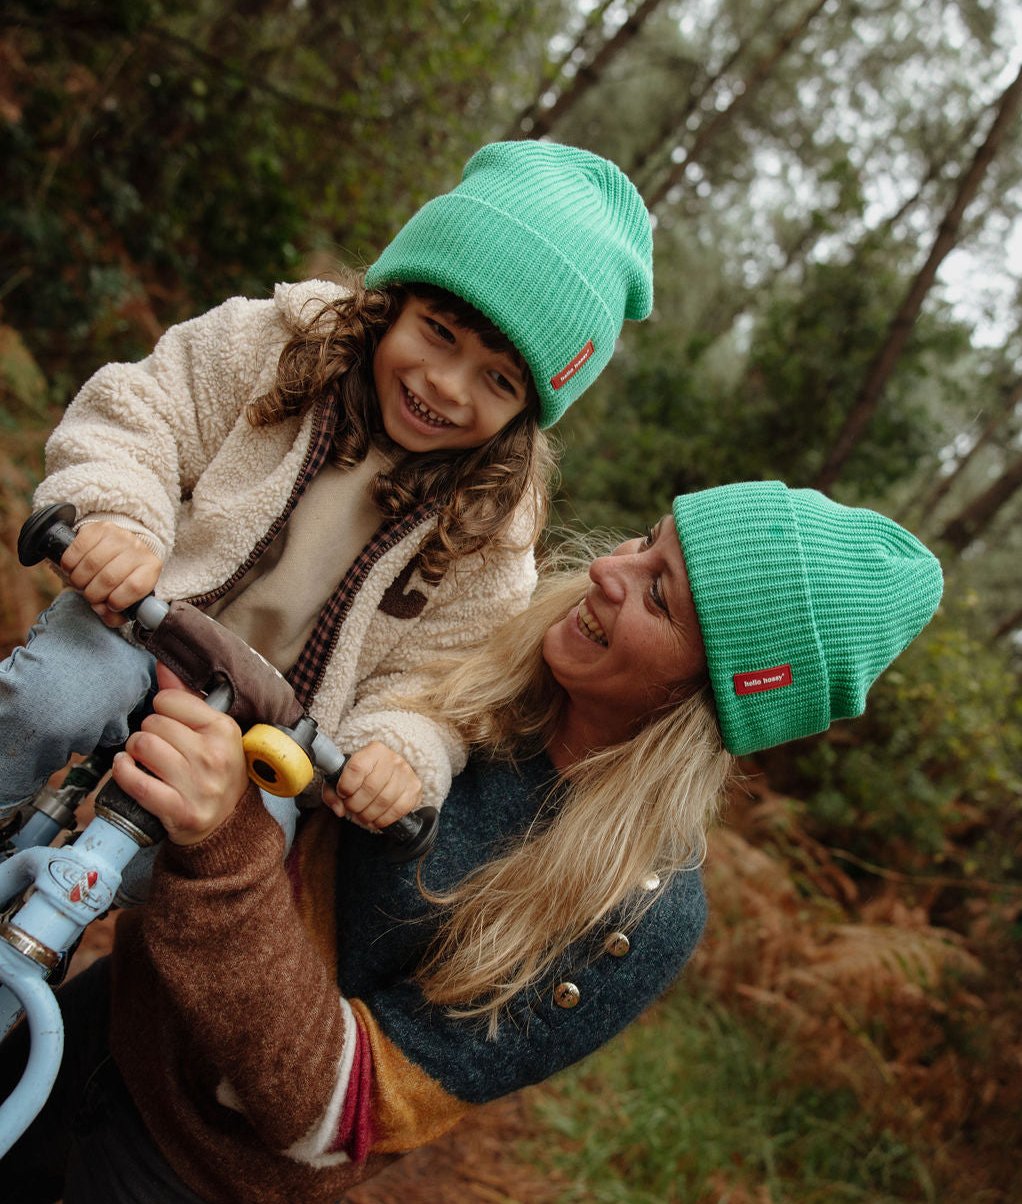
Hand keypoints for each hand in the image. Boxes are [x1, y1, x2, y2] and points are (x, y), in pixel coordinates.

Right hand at [60, 521, 161, 625]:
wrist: (120, 545)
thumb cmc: (122, 576)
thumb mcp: (127, 595)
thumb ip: (117, 613)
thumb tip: (106, 616)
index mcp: (150, 567)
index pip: (135, 587)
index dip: (118, 602)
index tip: (110, 605)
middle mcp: (137, 548)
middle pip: (109, 578)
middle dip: (93, 594)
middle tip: (90, 595)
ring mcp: (118, 535)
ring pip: (91, 565)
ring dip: (79, 581)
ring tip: (81, 583)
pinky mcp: (97, 528)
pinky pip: (76, 550)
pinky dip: (69, 565)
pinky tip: (73, 569)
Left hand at [112, 663, 248, 844]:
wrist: (227, 824)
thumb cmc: (216, 771)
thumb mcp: (213, 732)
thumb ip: (187, 697)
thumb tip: (162, 664)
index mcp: (224, 730)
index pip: (171, 699)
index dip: (163, 709)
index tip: (170, 722)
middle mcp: (213, 756)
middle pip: (153, 724)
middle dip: (147, 732)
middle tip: (156, 744)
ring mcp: (197, 785)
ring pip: (143, 747)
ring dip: (135, 751)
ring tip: (143, 757)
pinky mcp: (178, 810)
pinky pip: (136, 782)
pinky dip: (123, 772)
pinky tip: (127, 768)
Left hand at [322, 741, 422, 829]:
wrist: (391, 772)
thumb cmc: (365, 775)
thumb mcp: (344, 776)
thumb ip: (332, 792)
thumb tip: (339, 809)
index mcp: (373, 751)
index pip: (357, 767)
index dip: (346, 785)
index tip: (343, 793)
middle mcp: (392, 759)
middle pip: (371, 788)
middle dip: (356, 804)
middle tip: (351, 808)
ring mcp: (406, 774)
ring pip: (384, 801)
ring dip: (368, 814)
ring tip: (362, 815)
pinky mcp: (415, 789)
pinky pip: (398, 809)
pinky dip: (383, 819)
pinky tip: (376, 819)